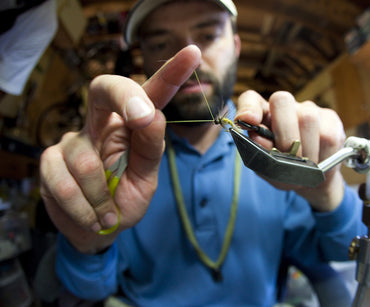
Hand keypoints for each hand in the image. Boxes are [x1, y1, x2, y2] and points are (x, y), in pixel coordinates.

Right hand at [40, 45, 201, 253]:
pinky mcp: (50, 160)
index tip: (193, 53)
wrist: (96, 228)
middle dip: (124, 96)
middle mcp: (101, 123)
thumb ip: (151, 148)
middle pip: (104, 87)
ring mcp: (73, 140)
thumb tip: (153, 114)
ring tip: (109, 213)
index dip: (170, 72)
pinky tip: (94, 216)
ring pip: (86, 160)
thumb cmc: (125, 196)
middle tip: (143, 117)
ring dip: (102, 197)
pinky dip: (85, 209)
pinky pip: (66, 185)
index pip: (150, 92)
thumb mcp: (146, 176)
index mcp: (131, 125)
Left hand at [235, 90, 345, 211]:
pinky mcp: (331, 120)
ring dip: (305, 149)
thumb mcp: (266, 165)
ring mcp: (309, 109)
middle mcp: (285, 106)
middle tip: (287, 156)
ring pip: (308, 118)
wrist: (311, 178)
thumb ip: (259, 151)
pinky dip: (322, 156)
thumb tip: (258, 137)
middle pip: (282, 101)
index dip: (248, 108)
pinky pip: (328, 134)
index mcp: (261, 115)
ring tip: (304, 166)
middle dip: (283, 132)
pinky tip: (318, 164)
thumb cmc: (283, 167)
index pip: (249, 99)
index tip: (246, 121)